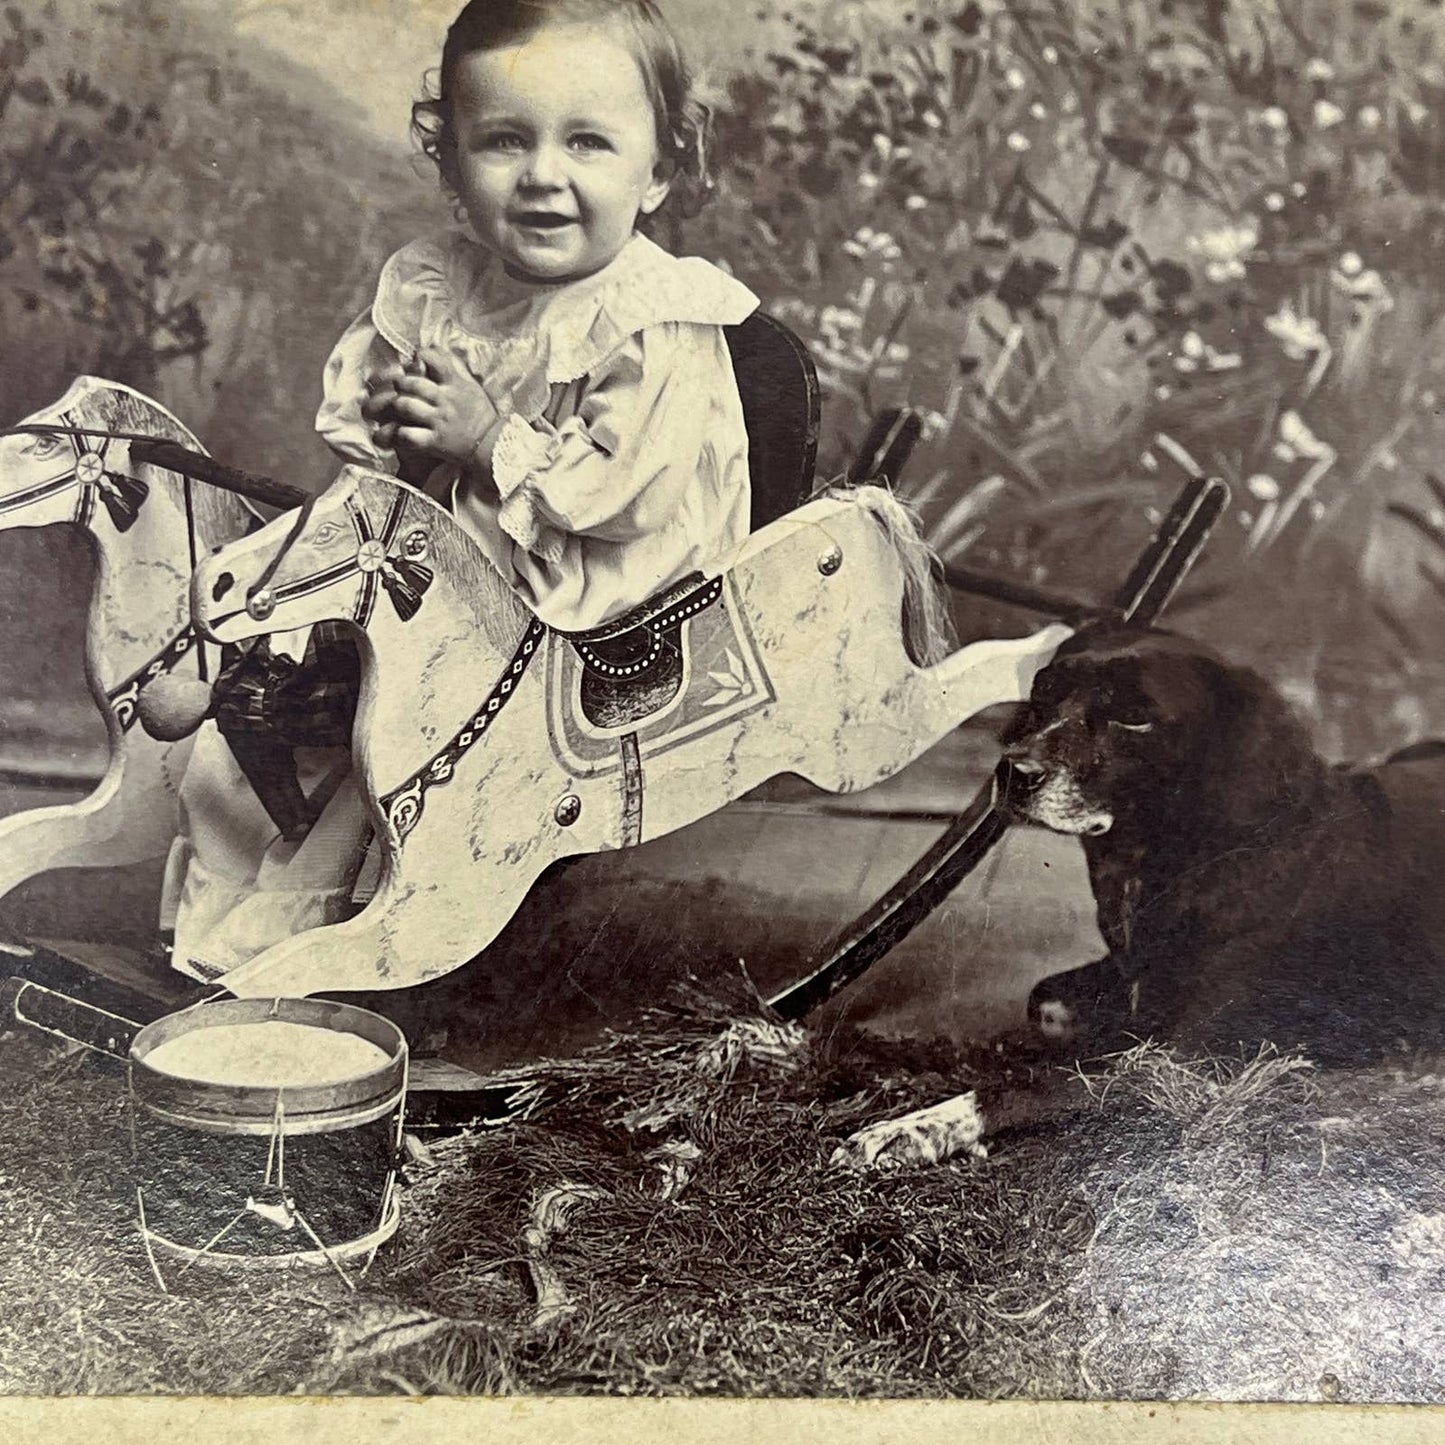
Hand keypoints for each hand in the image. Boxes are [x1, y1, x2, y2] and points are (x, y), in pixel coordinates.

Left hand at [362, 348, 497, 466]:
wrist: (492, 445)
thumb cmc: (479, 414)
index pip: (433, 359)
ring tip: (399, 409)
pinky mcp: (435, 442)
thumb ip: (453, 366)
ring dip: (398, 406)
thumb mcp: (471, 385)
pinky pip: (408, 435)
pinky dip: (400, 434)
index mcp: (455, 384)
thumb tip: (434, 345)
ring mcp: (439, 421)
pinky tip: (402, 432)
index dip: (420, 356)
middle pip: (412, 383)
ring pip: (406, 406)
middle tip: (401, 388)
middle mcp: (446, 400)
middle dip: (402, 383)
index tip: (417, 360)